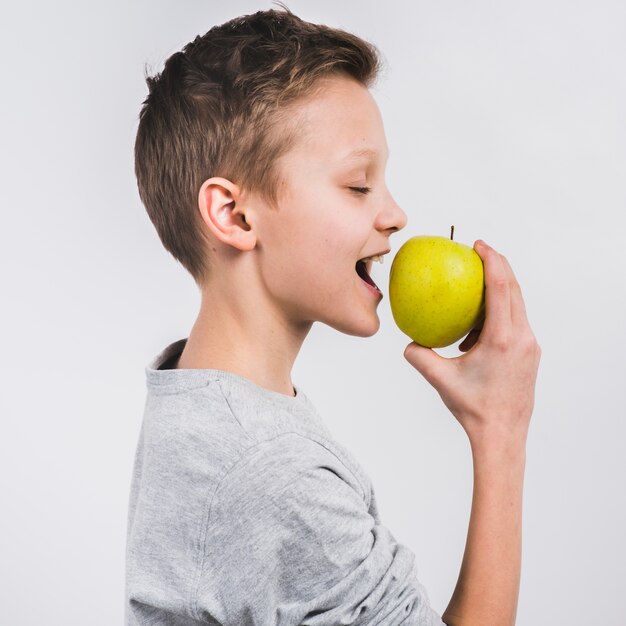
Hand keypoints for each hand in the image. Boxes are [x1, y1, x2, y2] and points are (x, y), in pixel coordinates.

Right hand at [403, 240, 540, 444]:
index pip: (501, 286)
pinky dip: (498, 314)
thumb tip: (407, 341)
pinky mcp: (531, 354)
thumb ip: (420, 356)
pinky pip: (516, 323)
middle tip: (477, 253)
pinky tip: (476, 330)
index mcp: (503, 339)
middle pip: (515, 288)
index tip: (478, 245)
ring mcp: (531, 346)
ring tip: (473, 291)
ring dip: (498, 291)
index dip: (492, 260)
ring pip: (517, 305)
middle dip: (498, 265)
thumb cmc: (473, 409)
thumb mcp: (441, 379)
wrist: (504, 436)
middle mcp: (523, 338)